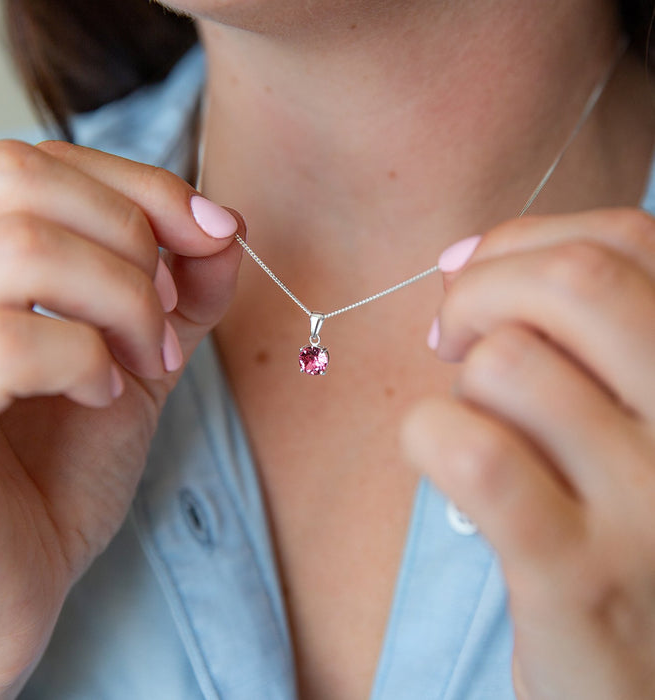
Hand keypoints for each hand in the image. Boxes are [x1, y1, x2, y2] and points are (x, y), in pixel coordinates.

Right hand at [0, 140, 243, 697]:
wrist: (14, 581)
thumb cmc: (59, 472)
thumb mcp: (136, 361)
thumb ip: (177, 291)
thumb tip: (223, 222)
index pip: (36, 160)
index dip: (143, 185)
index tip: (215, 235)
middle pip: (18, 175)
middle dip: (132, 236)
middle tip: (165, 321)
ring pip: (20, 248)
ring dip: (123, 303)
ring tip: (144, 364)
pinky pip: (6, 345)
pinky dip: (88, 360)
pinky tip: (102, 397)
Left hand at [402, 209, 654, 698]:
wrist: (647, 682)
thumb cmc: (623, 522)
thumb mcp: (630, 413)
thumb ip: (573, 329)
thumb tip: (463, 257)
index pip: (627, 239)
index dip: (525, 243)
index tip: (474, 279)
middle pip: (574, 282)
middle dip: (480, 289)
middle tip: (449, 335)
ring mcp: (652, 508)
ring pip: (508, 365)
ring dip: (462, 383)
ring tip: (476, 424)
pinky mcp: (578, 578)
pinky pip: (474, 455)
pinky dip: (430, 436)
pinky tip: (438, 458)